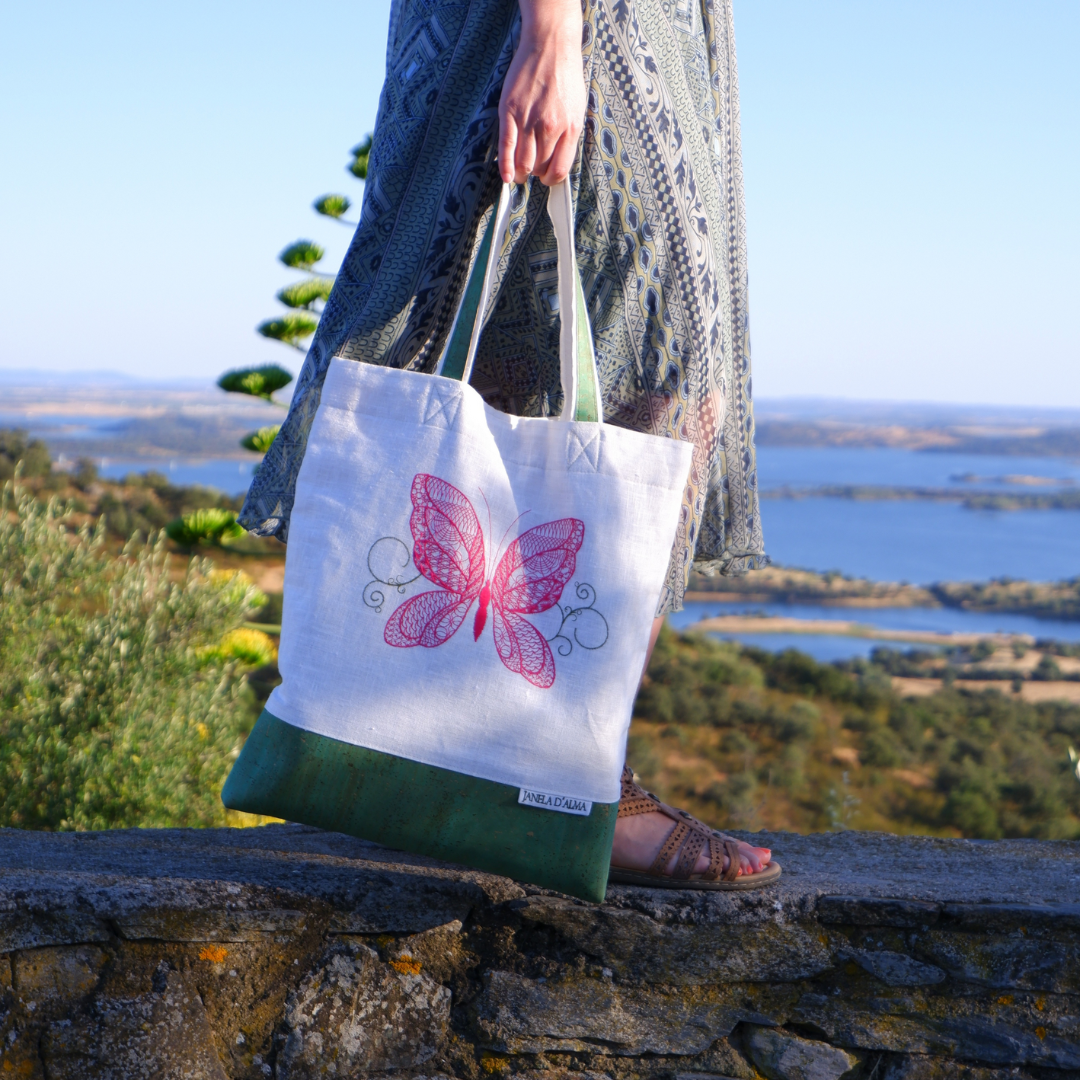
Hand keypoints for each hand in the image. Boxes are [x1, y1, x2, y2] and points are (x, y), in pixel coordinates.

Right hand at [498, 0, 586, 186]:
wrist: (550, 44)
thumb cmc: (565, 75)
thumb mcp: (577, 108)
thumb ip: (569, 136)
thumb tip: (558, 161)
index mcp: (570, 128)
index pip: (559, 170)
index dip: (551, 180)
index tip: (547, 179)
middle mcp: (550, 127)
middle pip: (539, 168)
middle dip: (535, 173)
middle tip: (532, 171)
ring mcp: (528, 120)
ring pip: (522, 162)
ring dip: (520, 172)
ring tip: (519, 172)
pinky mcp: (509, 111)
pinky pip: (506, 146)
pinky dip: (505, 165)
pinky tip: (506, 176)